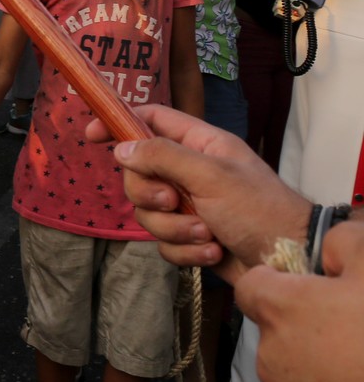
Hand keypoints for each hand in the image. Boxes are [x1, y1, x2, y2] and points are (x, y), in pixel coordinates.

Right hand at [87, 104, 310, 279]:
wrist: (290, 261)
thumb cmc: (260, 209)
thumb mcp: (211, 175)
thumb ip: (163, 156)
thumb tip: (121, 148)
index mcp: (199, 144)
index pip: (150, 120)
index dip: (119, 123)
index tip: (91, 135)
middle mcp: (190, 172)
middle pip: (138, 174)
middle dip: (150, 195)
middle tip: (173, 201)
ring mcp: (189, 206)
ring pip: (148, 213)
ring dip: (174, 228)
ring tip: (205, 234)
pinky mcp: (190, 237)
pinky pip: (163, 242)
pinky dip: (184, 250)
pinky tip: (211, 251)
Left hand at [237, 222, 363, 381]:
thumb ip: (344, 244)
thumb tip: (328, 247)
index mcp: (282, 311)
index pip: (252, 286)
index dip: (278, 282)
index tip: (310, 288)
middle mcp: (270, 356)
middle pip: (277, 331)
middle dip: (307, 327)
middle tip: (351, 330)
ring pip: (293, 372)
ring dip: (318, 366)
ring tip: (360, 366)